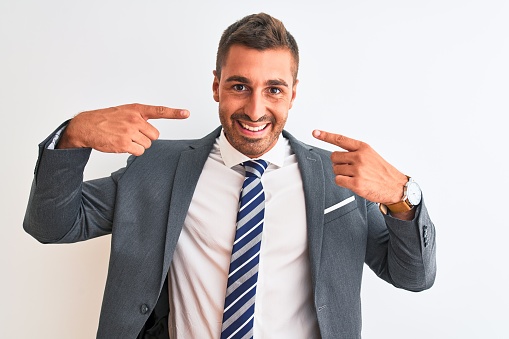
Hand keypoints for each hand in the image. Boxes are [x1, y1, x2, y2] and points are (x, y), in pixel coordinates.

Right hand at [57, 103, 189, 155]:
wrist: (85, 126)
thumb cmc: (106, 119)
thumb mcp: (124, 112)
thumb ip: (139, 118)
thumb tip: (152, 132)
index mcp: (136, 109)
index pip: (159, 111)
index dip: (174, 113)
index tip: (187, 113)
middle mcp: (135, 119)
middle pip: (155, 135)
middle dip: (146, 138)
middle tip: (132, 135)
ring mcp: (130, 131)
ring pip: (147, 145)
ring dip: (138, 145)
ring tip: (124, 138)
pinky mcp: (124, 143)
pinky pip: (139, 152)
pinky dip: (132, 151)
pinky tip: (121, 144)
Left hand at [312, 130, 407, 204]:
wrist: (396, 187)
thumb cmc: (383, 172)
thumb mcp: (371, 155)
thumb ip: (355, 152)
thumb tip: (337, 155)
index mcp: (363, 148)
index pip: (340, 139)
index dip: (325, 136)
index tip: (315, 132)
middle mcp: (360, 157)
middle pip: (334, 157)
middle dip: (338, 163)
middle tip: (349, 168)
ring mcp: (358, 170)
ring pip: (335, 169)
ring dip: (341, 174)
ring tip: (355, 176)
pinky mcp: (356, 183)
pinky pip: (338, 180)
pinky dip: (343, 182)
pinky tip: (353, 182)